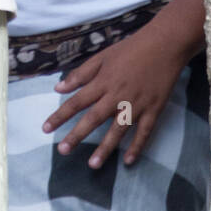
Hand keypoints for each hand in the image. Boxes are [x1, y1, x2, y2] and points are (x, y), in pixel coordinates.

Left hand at [42, 25, 188, 168]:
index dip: (60, 115)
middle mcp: (117, 96)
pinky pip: (144, 132)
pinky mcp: (153, 110)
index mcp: (103, 82)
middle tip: (63, 151)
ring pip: (118, 130)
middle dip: (77, 135)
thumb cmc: (130, 49)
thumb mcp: (102, 56)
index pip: (77, 101)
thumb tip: (59, 88)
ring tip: (92, 164)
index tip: (46, 128)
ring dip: (105, 148)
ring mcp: (136, 105)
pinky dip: (137, 147)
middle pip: (94, 118)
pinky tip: (128, 161)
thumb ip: (81, 74)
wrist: (164, 45)